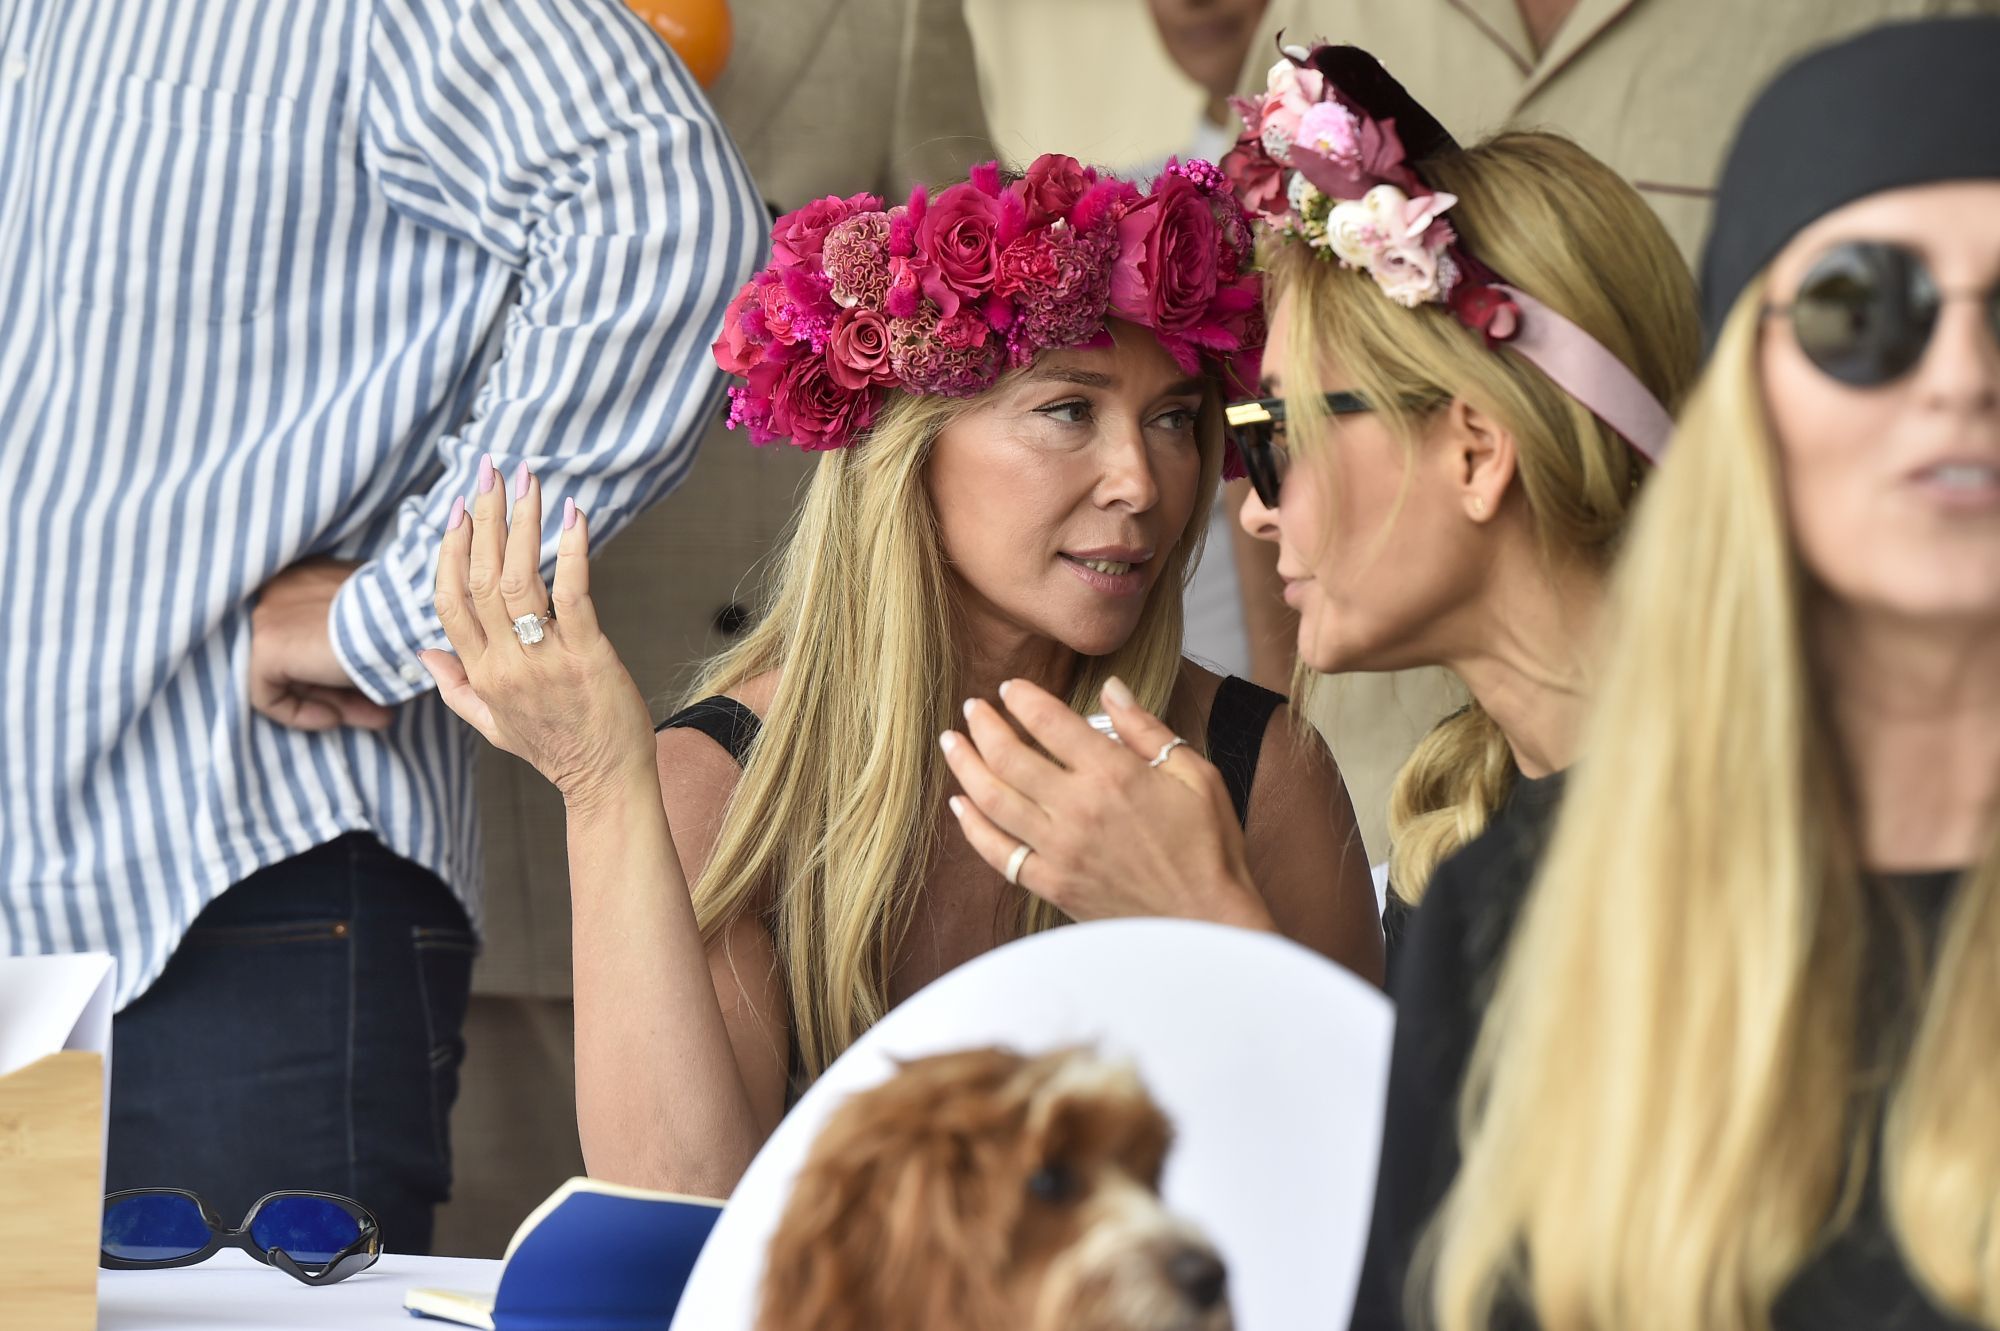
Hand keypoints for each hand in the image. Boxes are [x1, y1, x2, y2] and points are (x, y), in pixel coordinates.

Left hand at [250, 559, 393, 731]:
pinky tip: (334, 718)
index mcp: (313, 574)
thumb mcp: (383, 621)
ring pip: (290, 675)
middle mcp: (283, 586)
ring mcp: (269, 613)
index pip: (316, 631)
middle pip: (304, 655)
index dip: (344, 665)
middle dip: (340, 690)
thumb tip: (366, 662)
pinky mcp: (266, 643)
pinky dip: (298, 713)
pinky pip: (268, 693)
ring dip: (333, 703)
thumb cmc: (407, 616)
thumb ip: (364, 634)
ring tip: (372, 719)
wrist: (406, 618)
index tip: (375, 685)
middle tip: (377, 712)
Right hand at [421, 456, 655, 810]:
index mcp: (479, 674)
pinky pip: (573, 594)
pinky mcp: (588, 657)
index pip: (447, 601)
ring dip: (522, 524)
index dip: (449, 550)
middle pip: (479, 578)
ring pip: (518, 579)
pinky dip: (571, 551)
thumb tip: (423, 650)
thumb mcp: (490, 725)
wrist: (606, 783)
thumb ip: (454, 686)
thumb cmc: (554, 749)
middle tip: (489, 470)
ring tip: (528, 481)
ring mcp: (545, 661)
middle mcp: (504, 664)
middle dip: (483, 518)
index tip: (458, 510)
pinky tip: (573, 516)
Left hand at [940, 677, 1273, 930]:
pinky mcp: (1052, 885)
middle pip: (1009, 756)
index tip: (1009, 687)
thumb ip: (1147, 728)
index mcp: (1113, 774)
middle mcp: (1078, 809)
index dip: (1022, 698)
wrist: (1206, 922)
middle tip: (972, 708)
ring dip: (966, 766)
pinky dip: (971, 826)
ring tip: (952, 743)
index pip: (1049, 721)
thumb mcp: (1195, 775)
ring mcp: (1060, 850)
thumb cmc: (1209, 846)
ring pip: (992, 799)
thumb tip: (1111, 687)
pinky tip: (959, 805)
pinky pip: (998, 852)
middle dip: (984, 725)